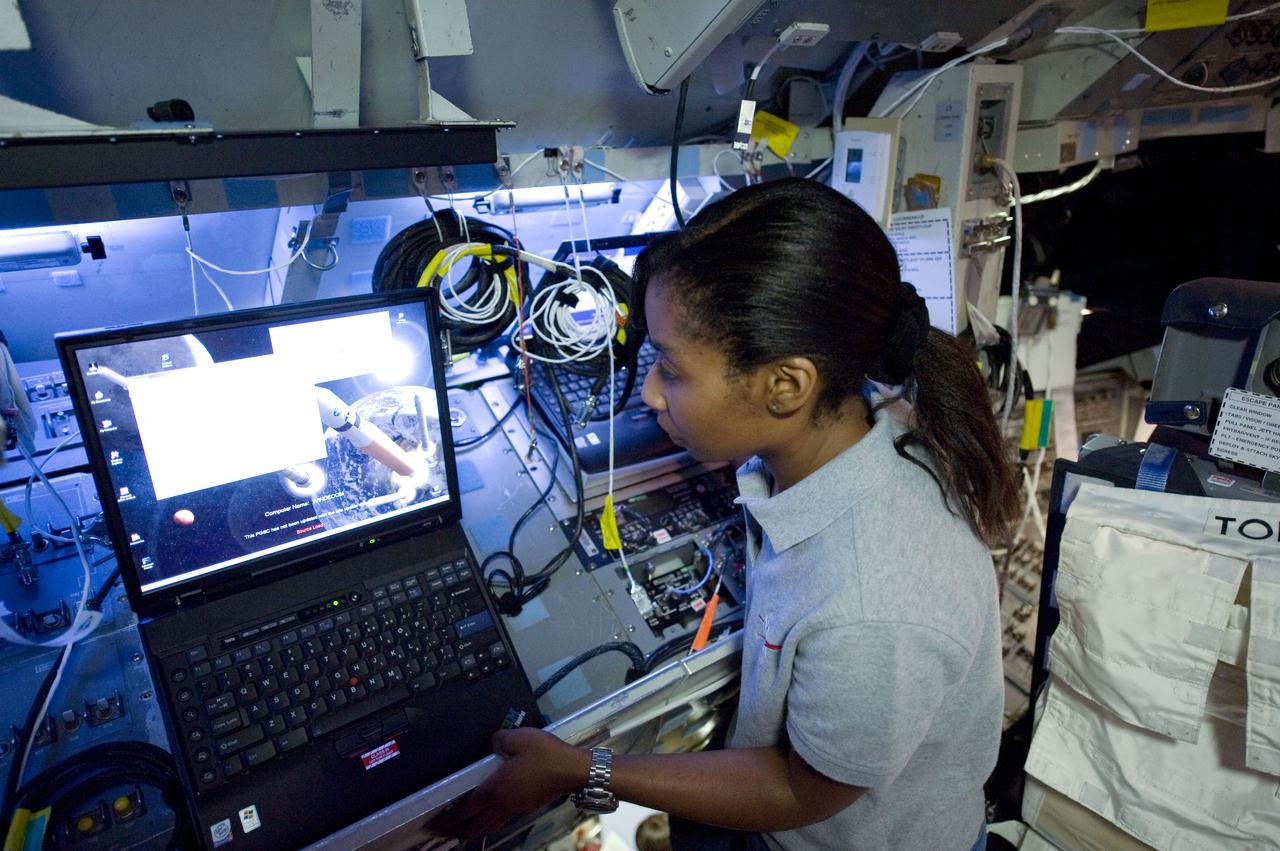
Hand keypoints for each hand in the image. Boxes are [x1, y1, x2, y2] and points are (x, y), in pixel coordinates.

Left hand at [427, 728, 588, 841]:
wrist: (572, 770)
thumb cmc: (545, 754)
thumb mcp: (519, 737)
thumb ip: (499, 739)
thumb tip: (493, 742)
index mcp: (495, 789)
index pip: (465, 809)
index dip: (447, 818)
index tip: (432, 823)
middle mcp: (502, 804)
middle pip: (472, 826)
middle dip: (453, 831)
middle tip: (438, 833)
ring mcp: (514, 809)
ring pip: (486, 828)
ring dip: (469, 833)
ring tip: (457, 835)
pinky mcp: (524, 808)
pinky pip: (498, 823)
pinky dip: (485, 828)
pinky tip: (484, 824)